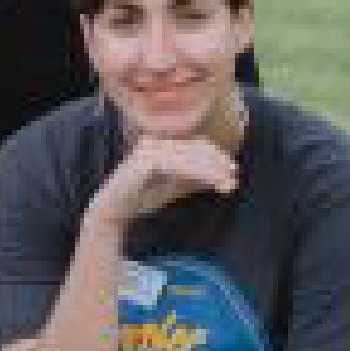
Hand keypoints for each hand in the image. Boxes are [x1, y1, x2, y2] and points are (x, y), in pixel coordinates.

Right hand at [87, 130, 239, 228]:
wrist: (115, 209)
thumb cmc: (144, 196)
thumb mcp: (177, 183)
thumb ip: (196, 174)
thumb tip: (226, 170)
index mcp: (161, 143)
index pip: (196, 143)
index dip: (217, 155)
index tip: (234, 171)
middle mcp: (154, 141)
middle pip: (195, 147)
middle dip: (218, 163)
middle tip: (234, 178)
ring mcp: (148, 149)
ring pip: (190, 155)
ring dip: (212, 169)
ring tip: (228, 185)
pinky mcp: (145, 161)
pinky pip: (178, 164)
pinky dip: (198, 173)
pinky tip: (213, 183)